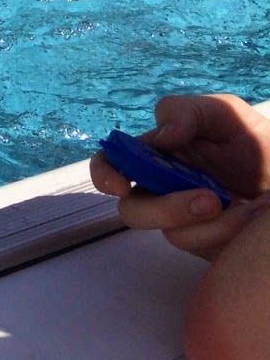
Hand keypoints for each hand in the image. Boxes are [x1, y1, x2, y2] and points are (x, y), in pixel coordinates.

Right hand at [91, 93, 269, 258]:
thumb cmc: (253, 140)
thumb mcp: (223, 113)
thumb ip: (186, 112)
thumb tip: (160, 139)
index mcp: (156, 156)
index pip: (112, 165)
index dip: (106, 176)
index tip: (122, 186)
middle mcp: (162, 190)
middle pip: (134, 211)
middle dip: (167, 209)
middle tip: (211, 201)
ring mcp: (185, 221)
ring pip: (173, 234)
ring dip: (212, 224)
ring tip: (252, 208)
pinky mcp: (209, 244)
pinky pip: (205, 247)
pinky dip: (231, 234)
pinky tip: (256, 216)